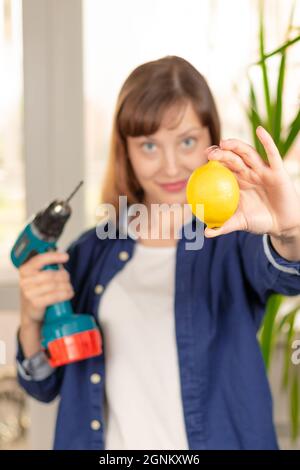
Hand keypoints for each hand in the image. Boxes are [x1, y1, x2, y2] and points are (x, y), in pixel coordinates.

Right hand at [19, 251, 73, 323]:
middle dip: (63, 276)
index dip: (54, 257)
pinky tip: (69, 293)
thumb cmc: (37, 292)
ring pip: (54, 285)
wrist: (30, 312)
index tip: (66, 257)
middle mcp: (24, 281)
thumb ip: (48, 267)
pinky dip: (65, 294)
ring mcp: (29, 293)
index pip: (40, 260)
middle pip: (51, 274)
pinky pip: (55, 296)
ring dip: (66, 286)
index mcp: (24, 271)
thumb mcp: (37, 277)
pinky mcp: (36, 303)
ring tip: (69, 287)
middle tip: (68, 278)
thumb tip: (62, 258)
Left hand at [204, 126, 299, 241]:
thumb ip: (224, 226)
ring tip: (224, 142)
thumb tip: (206, 233)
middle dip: (221, 152)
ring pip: (248, 154)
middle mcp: (250, 173)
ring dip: (236, 146)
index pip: (223, 167)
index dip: (213, 161)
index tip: (201, 160)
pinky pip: (273, 154)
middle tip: (209, 153)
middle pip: (233, 158)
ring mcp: (263, 170)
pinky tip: (259, 130)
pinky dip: (267, 141)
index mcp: (239, 182)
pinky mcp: (278, 171)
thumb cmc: (260, 221)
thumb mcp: (240, 223)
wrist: (283, 225)